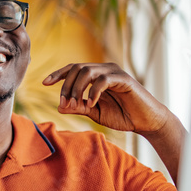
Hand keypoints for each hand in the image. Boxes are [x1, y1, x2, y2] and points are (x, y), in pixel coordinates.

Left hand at [42, 62, 168, 134]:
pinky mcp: (124, 79)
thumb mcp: (94, 113)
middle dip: (66, 86)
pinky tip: (91, 104)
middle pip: (77, 68)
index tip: (44, 83)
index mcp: (96, 75)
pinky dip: (93, 92)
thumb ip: (78, 108)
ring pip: (87, 71)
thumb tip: (59, 106)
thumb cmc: (122, 116)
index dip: (58, 74)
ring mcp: (114, 72)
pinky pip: (103, 80)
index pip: (73, 68)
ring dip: (77, 88)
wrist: (145, 122)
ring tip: (77, 105)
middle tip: (65, 103)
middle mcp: (104, 69)